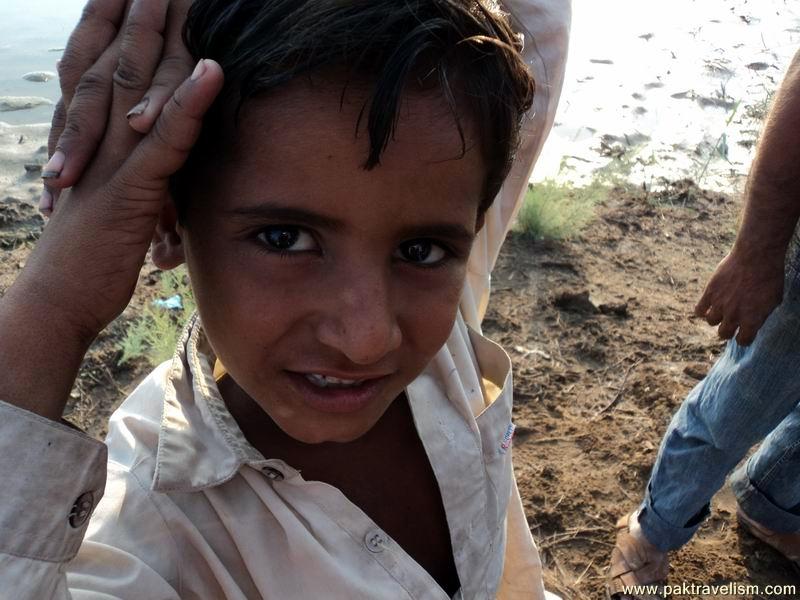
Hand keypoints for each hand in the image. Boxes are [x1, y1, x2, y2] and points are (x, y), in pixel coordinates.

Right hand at [0, 0, 221, 419]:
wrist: (58, 300)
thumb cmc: (87, 255)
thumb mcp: (109, 203)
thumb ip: (128, 174)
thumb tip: (148, 167)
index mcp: (86, 136)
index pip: (96, 65)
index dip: (110, 20)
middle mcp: (93, 137)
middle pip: (113, 58)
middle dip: (131, 10)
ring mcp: (110, 161)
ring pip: (134, 85)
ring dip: (159, 37)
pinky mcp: (130, 190)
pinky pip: (164, 140)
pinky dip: (188, 104)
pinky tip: (212, 71)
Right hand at [694, 248, 784, 345]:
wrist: (756, 257)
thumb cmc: (770, 277)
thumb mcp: (774, 300)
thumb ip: (761, 314)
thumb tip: (754, 320)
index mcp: (752, 321)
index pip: (743, 341)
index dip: (744, 338)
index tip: (744, 333)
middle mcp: (734, 316)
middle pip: (724, 334)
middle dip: (728, 330)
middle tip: (731, 322)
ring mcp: (720, 304)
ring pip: (711, 322)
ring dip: (716, 318)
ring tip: (721, 310)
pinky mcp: (709, 293)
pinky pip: (699, 310)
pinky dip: (702, 310)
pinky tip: (708, 305)